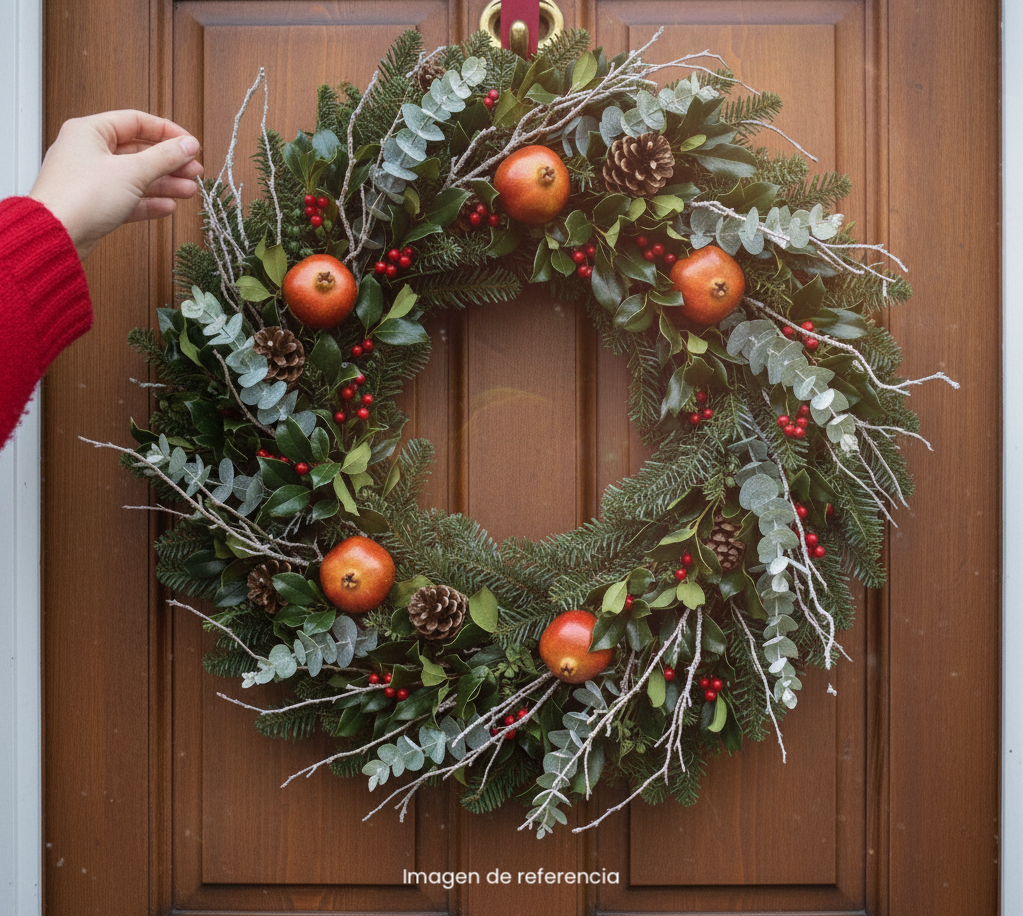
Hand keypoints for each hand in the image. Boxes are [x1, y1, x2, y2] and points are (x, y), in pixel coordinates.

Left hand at [29, 110, 203, 259]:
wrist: (57, 235)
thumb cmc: (80, 196)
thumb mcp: (132, 171)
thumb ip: (164, 157)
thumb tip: (187, 145)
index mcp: (90, 131)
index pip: (136, 121)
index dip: (167, 132)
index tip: (190, 144)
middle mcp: (89, 151)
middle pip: (139, 151)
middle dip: (170, 163)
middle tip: (194, 171)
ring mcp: (92, 179)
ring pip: (136, 176)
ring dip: (164, 184)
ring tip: (188, 191)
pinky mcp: (96, 204)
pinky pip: (128, 198)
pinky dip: (149, 202)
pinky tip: (168, 206)